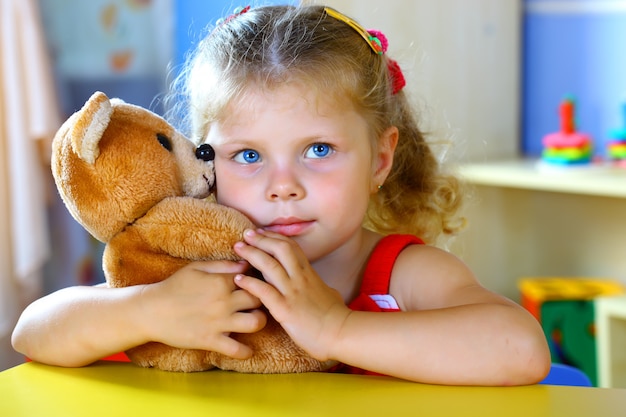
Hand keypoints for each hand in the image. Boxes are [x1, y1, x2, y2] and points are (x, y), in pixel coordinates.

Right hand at [138, 260, 266, 358]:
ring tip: (253, 319)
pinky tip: (246, 348)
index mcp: (221, 281)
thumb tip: (246, 264)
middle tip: (259, 300)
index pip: (252, 277)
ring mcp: (219, 323)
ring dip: (259, 321)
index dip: (257, 278)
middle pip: (259, 298)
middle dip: (263, 298)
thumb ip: (223, 265)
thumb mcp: (197, 268)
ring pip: (256, 322)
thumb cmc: (174, 287)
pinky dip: (245, 351)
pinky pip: (237, 350)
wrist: (151, 311)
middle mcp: (223, 301)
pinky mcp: (211, 341)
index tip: (257, 281)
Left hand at [233, 229, 350, 360]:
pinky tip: (237, 279)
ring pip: (270, 265)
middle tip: (246, 234)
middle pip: (280, 249)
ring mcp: (292, 292)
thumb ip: (319, 286)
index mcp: (309, 273)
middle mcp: (300, 278)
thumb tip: (322, 287)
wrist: (341, 334)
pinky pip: (264, 291)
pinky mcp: (285, 309)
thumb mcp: (329, 293)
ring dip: (252, 254)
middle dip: (261, 239)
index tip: (260, 232)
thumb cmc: (336, 316)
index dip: (274, 237)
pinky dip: (249, 283)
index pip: (291, 247)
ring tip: (238, 248)